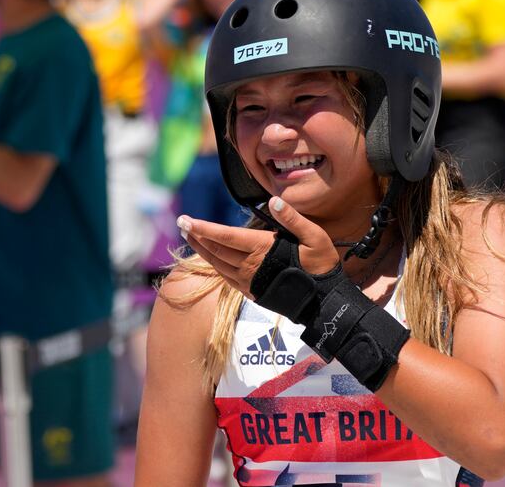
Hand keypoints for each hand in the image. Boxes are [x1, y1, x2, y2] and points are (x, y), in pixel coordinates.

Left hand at [177, 196, 338, 297]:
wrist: (323, 302)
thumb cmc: (321, 266)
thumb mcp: (315, 237)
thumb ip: (293, 219)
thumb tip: (274, 202)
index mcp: (262, 249)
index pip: (225, 236)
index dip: (203, 228)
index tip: (185, 220)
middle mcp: (250, 266)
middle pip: (216, 249)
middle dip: (196, 235)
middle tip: (181, 223)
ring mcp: (248, 281)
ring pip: (217, 263)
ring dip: (201, 249)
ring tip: (189, 236)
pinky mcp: (250, 291)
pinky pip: (225, 276)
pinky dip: (213, 264)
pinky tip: (209, 256)